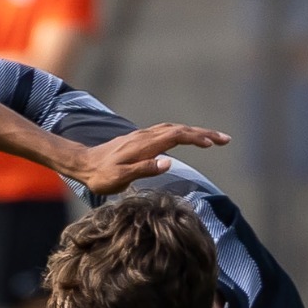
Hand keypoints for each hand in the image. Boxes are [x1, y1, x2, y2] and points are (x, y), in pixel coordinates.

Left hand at [68, 123, 230, 195]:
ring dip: (194, 132)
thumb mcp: (120, 178)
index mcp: (144, 145)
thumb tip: (168, 162)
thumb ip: (143, 169)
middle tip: (225, 140)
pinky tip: (187, 138)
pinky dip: (182, 133)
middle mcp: (145, 136)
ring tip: (212, 139)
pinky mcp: (139, 139)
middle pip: (180, 130)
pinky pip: (166, 132)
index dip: (196, 138)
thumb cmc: (100, 176)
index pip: (177, 136)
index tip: (213, 143)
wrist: (82, 164)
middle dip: (204, 133)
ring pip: (174, 129)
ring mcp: (142, 136)